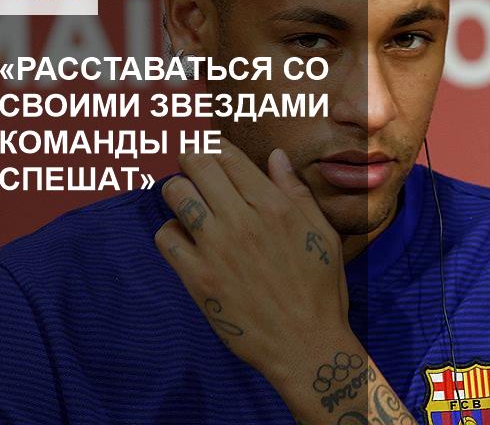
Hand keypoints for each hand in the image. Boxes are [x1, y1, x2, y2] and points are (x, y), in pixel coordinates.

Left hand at [154, 138, 414, 423]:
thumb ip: (297, 192)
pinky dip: (171, 232)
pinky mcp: (198, 278)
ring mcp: (217, 249)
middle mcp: (243, 220)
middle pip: (198, 164)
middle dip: (193, 160)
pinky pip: (165, 237)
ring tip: (190, 202)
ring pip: (175, 194)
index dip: (215, 146)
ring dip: (179, 191)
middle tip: (196, 170)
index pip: (230, 156)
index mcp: (276, 206)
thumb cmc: (321, 289)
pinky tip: (187, 240)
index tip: (211, 150)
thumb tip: (274, 155)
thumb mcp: (323, 234)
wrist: (305, 344)